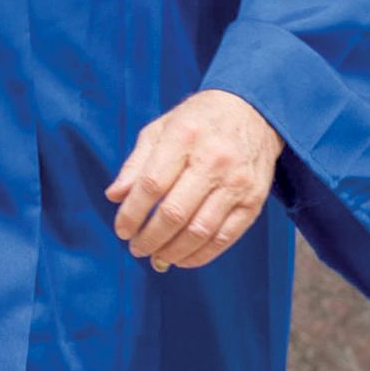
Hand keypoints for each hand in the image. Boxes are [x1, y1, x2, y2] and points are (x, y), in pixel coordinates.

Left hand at [107, 89, 281, 272]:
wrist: (253, 112)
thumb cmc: (198, 122)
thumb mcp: (161, 129)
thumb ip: (136, 163)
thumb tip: (115, 196)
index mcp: (185, 137)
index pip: (151, 185)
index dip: (132, 214)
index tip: (122, 229)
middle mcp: (214, 160)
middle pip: (174, 213)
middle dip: (149, 239)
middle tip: (136, 248)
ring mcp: (237, 182)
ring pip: (199, 231)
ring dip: (172, 251)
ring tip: (156, 256)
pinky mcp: (254, 200)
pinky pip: (225, 237)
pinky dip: (200, 255)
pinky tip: (182, 258)